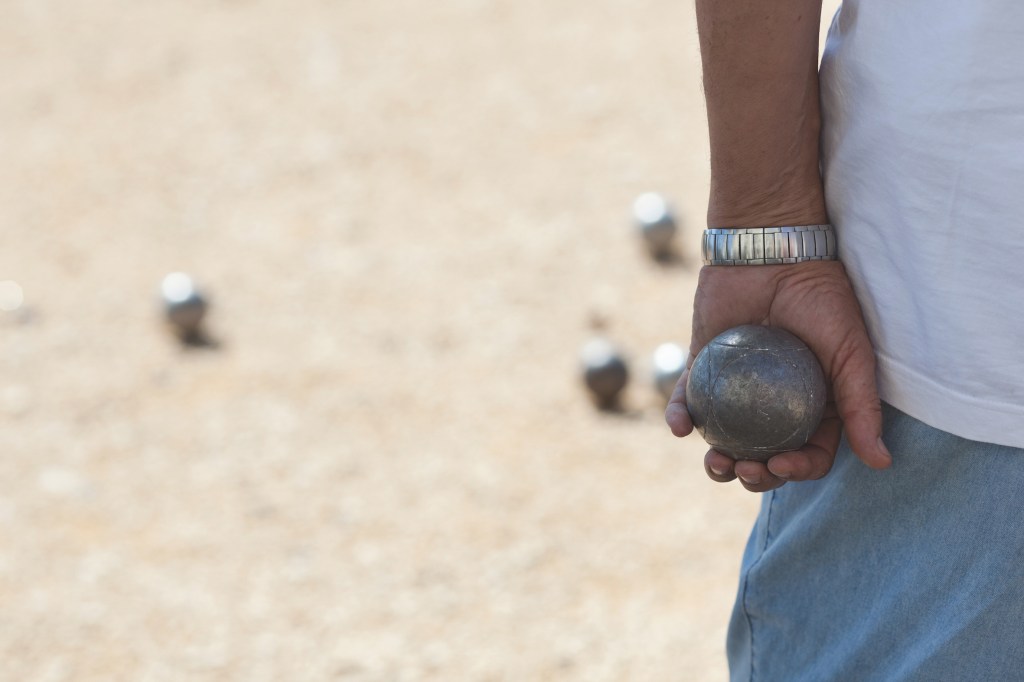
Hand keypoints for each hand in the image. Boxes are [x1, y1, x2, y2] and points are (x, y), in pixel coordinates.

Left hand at [664, 261, 891, 491]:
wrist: (774, 252)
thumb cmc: (821, 299)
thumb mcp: (852, 353)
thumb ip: (861, 407)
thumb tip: (881, 463)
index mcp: (813, 408)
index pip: (805, 453)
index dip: (795, 470)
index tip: (781, 464)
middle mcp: (774, 405)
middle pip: (762, 455)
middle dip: (753, 475)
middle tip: (744, 469)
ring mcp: (736, 391)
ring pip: (724, 438)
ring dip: (716, 461)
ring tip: (714, 462)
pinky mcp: (701, 370)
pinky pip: (688, 399)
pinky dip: (680, 416)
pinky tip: (680, 428)